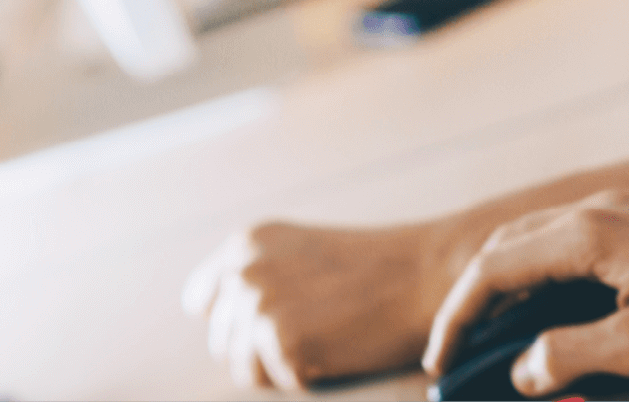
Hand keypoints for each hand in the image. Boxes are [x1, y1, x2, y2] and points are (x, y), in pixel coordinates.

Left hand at [184, 218, 462, 389]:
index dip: (232, 321)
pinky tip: (337, 350)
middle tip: (316, 332)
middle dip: (261, 348)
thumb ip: (258, 277)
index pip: (201, 301)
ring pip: (244, 369)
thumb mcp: (300, 255)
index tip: (269, 325)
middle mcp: (242, 271)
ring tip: (326, 340)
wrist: (427, 275)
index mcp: (244, 244)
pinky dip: (307, 378)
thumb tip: (219, 323)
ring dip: (281, 367)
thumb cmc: (373, 271)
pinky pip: (278, 383)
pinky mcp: (282, 342)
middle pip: (224, 341)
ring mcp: (259, 306)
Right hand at [424, 193, 628, 394]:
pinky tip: (551, 315)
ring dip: (507, 290)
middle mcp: (595, 211)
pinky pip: (569, 246)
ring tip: (494, 341)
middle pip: (506, 249)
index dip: (458, 318)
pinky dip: (542, 281)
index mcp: (586, 234)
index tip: (441, 361)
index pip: (493, 269)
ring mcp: (620, 212)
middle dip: (473, 301)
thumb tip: (525, 371)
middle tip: (456, 353)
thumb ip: (571, 356)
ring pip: (537, 244)